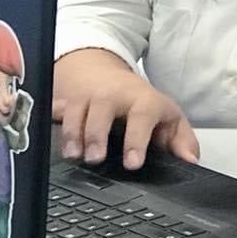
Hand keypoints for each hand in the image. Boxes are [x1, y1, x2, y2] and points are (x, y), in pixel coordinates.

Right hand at [53, 50, 198, 168]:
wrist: (107, 74)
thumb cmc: (142, 103)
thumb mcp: (168, 118)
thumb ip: (181, 140)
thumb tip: (190, 160)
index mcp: (143, 100)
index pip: (142, 116)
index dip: (137, 139)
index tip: (133, 163)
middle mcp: (113, 95)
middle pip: (102, 110)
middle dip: (97, 135)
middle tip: (95, 159)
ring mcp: (87, 97)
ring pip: (75, 111)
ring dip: (72, 134)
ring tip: (73, 155)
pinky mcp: (66, 101)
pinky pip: (55, 111)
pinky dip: (50, 123)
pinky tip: (46, 136)